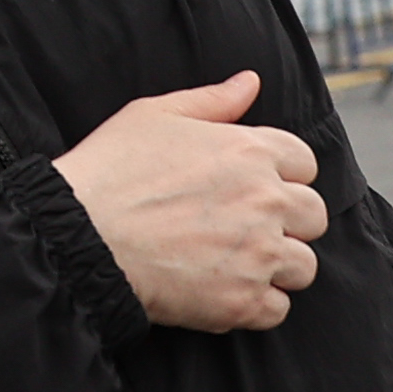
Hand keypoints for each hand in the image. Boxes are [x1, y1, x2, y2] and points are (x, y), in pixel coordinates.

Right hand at [48, 73, 327, 331]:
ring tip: (233, 263)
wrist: (79, 236)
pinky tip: (221, 292)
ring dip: (276, 266)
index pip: (305, 163)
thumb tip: (251, 82)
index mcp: (250, 151)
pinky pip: (277, 309)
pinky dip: (255, 305)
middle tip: (243, 228)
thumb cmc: (110, 170)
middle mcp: (266, 201)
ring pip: (303, 266)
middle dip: (287, 222)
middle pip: (313, 215)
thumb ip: (212, 100)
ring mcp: (259, 254)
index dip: (280, 175)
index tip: (250, 188)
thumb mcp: (154, 116)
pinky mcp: (243, 302)